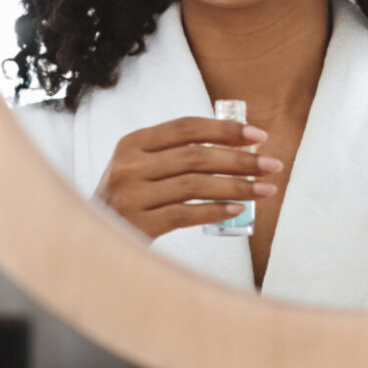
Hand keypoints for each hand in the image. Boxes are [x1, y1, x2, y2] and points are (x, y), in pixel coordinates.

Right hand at [93, 116, 283, 239]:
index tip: (260, 136)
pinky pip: (186, 215)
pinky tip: (239, 210)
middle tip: (273, 166)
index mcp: (133, 143)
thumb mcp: (142, 167)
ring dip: (237, 186)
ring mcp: (131, 196)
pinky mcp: (138, 225)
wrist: (95, 239)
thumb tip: (241, 145)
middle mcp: (129, 166)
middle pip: (195, 156)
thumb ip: (177, 153)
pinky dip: (215, 211)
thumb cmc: (132, 198)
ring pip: (194, 186)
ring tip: (266, 190)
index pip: (186, 128)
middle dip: (240, 160)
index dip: (225, 129)